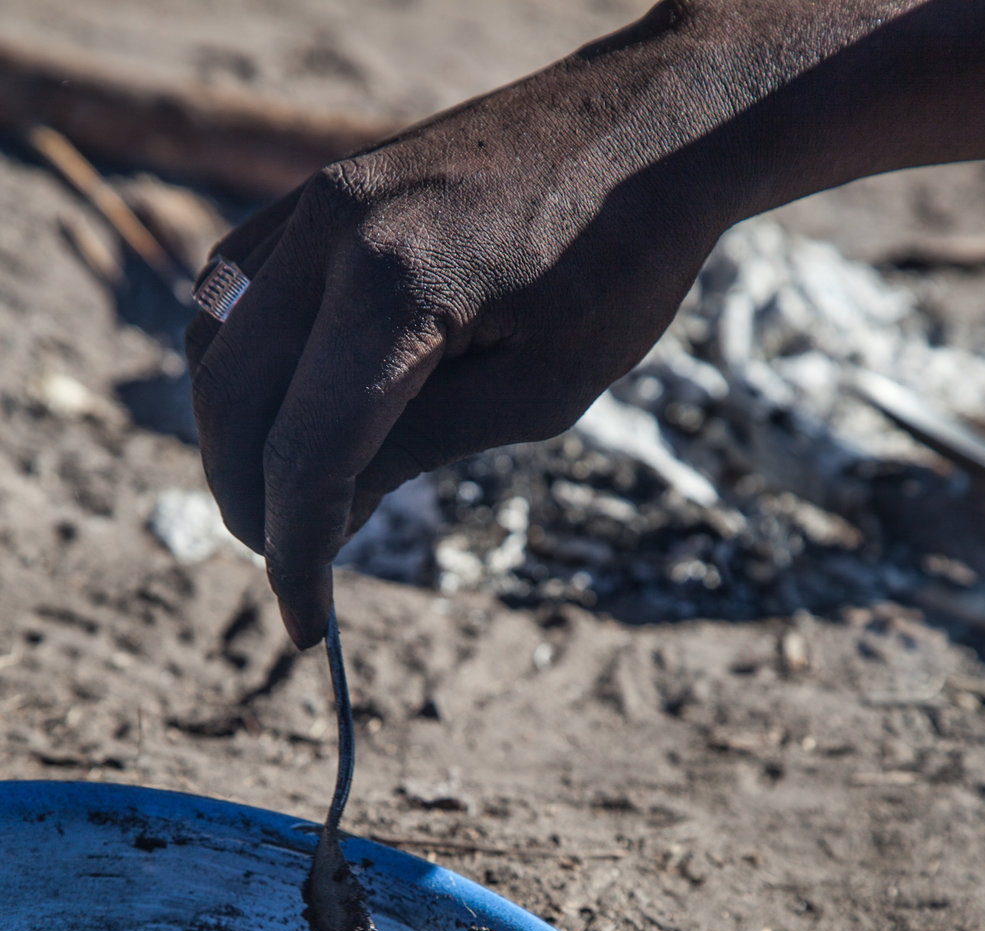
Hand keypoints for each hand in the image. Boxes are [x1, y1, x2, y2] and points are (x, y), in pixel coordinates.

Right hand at [185, 4, 746, 645]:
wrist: (647, 128)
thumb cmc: (620, 264)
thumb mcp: (539, 392)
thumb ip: (419, 451)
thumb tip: (326, 510)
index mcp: (397, 289)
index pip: (307, 453)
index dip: (297, 555)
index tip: (305, 626)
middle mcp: (331, 235)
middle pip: (233, 402)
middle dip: (252, 505)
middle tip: (294, 565)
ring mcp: (314, 204)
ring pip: (215, 349)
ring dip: (236, 440)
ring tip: (296, 498)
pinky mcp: (318, 195)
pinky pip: (233, 295)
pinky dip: (242, 370)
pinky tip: (286, 412)